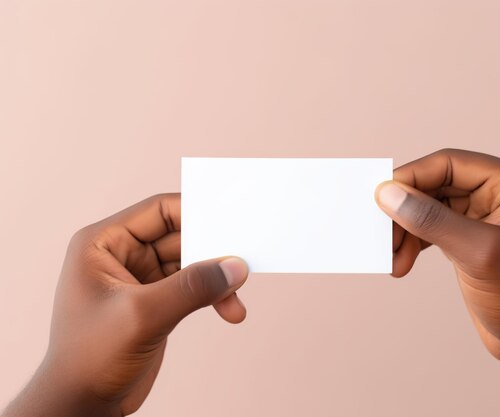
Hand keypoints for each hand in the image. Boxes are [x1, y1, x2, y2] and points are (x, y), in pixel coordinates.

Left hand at [2, 193, 248, 416]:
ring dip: (215, 280)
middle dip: (211, 253)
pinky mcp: (156, 301)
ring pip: (191, 263)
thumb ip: (191, 288)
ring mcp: (140, 278)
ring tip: (235, 300)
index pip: (159, 211)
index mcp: (103, 243)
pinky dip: (212, 296)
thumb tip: (234, 266)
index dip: (196, 212)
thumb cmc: (89, 358)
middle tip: (240, 264)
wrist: (83, 405)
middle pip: (181, 236)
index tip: (231, 221)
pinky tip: (229, 311)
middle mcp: (121, 255)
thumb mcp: (142, 316)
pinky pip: (192, 286)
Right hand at [375, 149, 499, 415]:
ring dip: (406, 230)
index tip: (381, 197)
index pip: (450, 164)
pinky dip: (412, 243)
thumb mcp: (479, 253)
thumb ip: (432, 221)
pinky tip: (401, 263)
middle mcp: (498, 194)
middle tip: (383, 233)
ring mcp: (483, 217)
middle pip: (435, 185)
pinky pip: (431, 229)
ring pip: (429, 208)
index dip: (412, 177)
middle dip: (406, 209)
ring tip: (392, 256)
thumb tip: (389, 193)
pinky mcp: (469, 240)